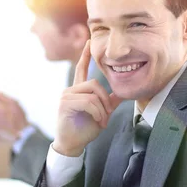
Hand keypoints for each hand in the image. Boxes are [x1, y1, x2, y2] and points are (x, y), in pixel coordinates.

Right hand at [52, 40, 122, 156]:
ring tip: (102, 120)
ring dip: (101, 109)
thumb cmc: (84, 129)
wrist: (73, 144)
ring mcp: (66, 96)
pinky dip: (97, 112)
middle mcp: (70, 90)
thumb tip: (121, 93)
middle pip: (94, 84)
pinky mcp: (65, 104)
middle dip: (105, 100)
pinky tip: (97, 121)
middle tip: (108, 115)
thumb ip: (109, 101)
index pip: (81, 69)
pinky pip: (87, 102)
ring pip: (92, 94)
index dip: (85, 55)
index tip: (89, 41)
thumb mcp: (101, 113)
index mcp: (78, 90)